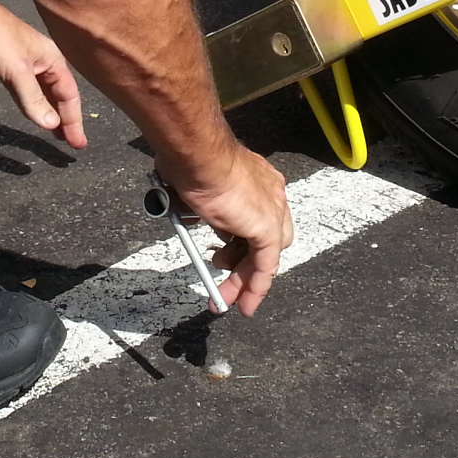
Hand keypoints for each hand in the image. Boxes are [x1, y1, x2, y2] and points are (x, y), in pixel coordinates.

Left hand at [0, 0, 88, 148]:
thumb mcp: (16, 70)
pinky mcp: (7, 71)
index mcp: (52, 59)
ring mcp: (25, 68)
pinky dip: (32, 107)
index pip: (69, 95)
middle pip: (59, 97)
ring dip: (50, 115)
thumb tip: (51, 124)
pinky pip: (25, 94)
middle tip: (72, 144)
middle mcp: (42, 64)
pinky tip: (36, 118)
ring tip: (59, 136)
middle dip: (66, 120)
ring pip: (43, 97)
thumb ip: (33, 98)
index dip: (74, 120)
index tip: (78, 143)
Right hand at [170, 145, 292, 315]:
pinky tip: (245, 303)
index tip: (226, 254)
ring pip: (265, 256)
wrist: (199, 154)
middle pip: (265, 239)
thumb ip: (200, 200)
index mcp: (258, 180)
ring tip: (224, 295)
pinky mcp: (267, 229)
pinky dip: (256, 286)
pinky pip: (266, 265)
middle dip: (244, 263)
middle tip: (225, 279)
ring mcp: (272, 211)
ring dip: (244, 280)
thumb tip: (185, 207)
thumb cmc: (192, 159)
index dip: (243, 239)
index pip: (258, 217)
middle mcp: (271, 194)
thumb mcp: (196, 184)